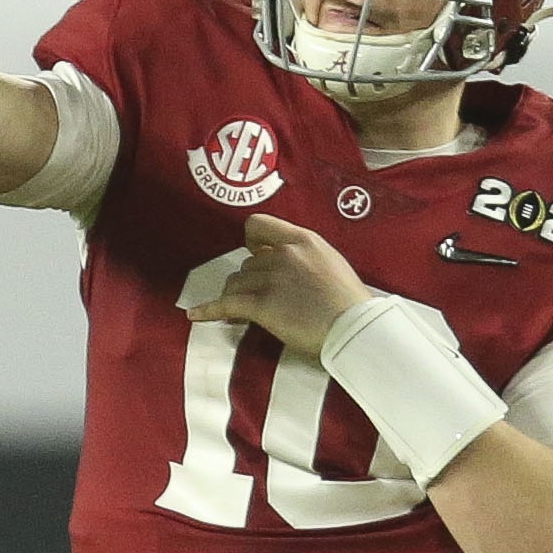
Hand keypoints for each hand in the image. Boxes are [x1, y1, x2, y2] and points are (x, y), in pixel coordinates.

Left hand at [185, 213, 373, 355]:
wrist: (356, 328)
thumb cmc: (351, 304)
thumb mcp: (332, 265)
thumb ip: (307, 259)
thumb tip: (292, 270)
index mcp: (303, 240)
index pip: (259, 225)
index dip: (250, 240)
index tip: (252, 252)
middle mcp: (284, 254)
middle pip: (246, 264)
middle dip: (248, 283)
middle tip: (255, 300)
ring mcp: (271, 279)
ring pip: (235, 283)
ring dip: (235, 298)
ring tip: (240, 314)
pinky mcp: (262, 305)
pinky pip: (225, 304)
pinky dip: (208, 310)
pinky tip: (196, 315)